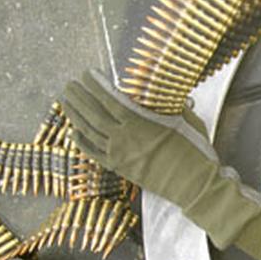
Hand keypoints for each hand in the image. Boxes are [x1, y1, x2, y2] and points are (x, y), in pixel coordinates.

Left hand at [60, 69, 260, 248]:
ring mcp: (119, 155)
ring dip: (75, 116)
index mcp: (139, 123)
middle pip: (93, 114)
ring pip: (89, 132)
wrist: (193, 185)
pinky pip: (94, 154)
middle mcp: (124, 138)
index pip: (109, 99)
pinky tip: (73, 132)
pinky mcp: (120, 169)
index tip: (87, 74)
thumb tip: (168, 93)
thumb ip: (172, 105)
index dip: (95, 85)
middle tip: (69, 85)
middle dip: (79, 97)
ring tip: (65, 103)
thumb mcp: (187, 121)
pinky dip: (82, 142)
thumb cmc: (194, 151)